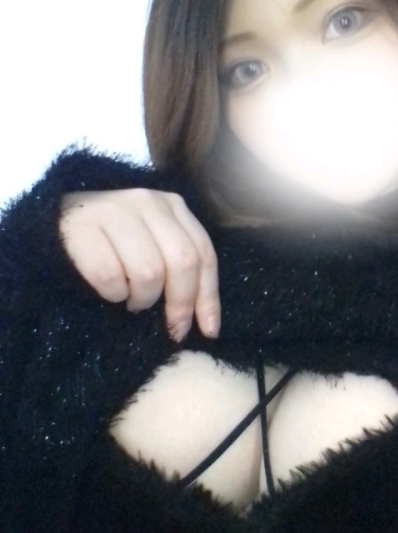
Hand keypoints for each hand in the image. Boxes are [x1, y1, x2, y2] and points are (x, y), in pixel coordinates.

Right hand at [59, 189, 219, 341]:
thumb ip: (178, 268)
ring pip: (149, 272)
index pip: (203, 254)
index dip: (208, 297)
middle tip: (171, 329)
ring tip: (131, 301)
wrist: (54, 226)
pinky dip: (112, 294)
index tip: (208, 331)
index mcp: (172, 206)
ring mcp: (112, 210)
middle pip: (181, 262)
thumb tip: (206, 322)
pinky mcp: (80, 227)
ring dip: (143, 298)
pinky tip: (109, 292)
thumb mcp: (152, 245)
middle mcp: (147, 201)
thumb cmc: (113, 244)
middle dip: (180, 303)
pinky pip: (109, 276)